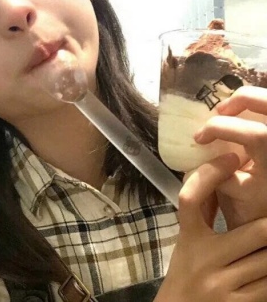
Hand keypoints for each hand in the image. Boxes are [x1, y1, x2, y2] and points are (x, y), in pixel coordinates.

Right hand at [155, 154, 266, 301]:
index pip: (191, 198)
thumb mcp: (189, 241)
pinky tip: (264, 268)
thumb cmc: (185, 269)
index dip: (210, 174)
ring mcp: (221, 284)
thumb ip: (204, 213)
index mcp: (189, 237)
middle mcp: (203, 258)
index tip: (231, 158)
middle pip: (255, 231)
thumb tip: (220, 179)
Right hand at [193, 86, 266, 228]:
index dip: (219, 129)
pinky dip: (256, 107)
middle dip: (239, 100)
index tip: (199, 138)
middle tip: (219, 111)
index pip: (253, 133)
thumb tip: (204, 149)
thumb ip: (218, 170)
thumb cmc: (255, 209)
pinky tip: (243, 117)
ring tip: (229, 112)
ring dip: (248, 100)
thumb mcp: (233, 193)